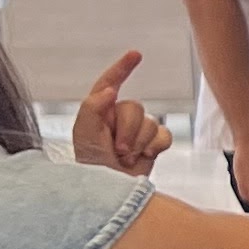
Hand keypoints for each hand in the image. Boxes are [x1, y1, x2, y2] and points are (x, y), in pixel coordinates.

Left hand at [72, 50, 172, 178]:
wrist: (110, 194)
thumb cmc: (91, 166)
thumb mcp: (84, 134)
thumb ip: (92, 107)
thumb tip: (109, 90)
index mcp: (98, 112)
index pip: (110, 83)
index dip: (122, 68)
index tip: (136, 54)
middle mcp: (117, 119)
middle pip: (134, 107)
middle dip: (128, 130)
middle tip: (117, 150)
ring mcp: (136, 132)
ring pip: (150, 122)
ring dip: (139, 143)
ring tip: (125, 159)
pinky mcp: (152, 145)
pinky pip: (164, 134)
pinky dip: (156, 146)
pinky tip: (145, 157)